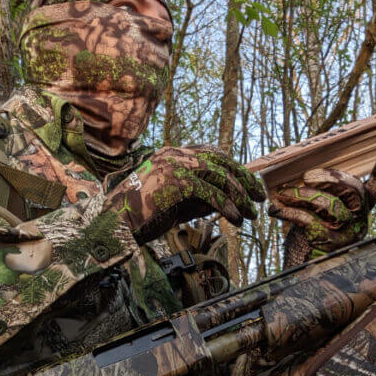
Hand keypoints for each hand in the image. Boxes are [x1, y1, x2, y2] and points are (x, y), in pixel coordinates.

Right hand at [106, 145, 265, 244]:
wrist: (116, 223)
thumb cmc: (142, 215)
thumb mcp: (176, 201)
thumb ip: (199, 197)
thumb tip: (226, 201)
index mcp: (172, 154)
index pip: (211, 152)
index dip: (233, 166)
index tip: (248, 182)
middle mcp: (175, 155)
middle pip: (221, 161)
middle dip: (244, 179)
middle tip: (259, 196)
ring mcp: (176, 166)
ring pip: (220, 177)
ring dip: (239, 197)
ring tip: (250, 214)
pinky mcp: (178, 183)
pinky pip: (212, 194)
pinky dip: (227, 207)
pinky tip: (235, 219)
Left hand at [268, 145, 375, 262]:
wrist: (301, 276)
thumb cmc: (307, 241)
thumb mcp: (317, 215)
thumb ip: (319, 197)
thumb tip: (305, 175)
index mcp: (359, 212)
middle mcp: (358, 222)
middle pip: (353, 190)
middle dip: (328, 177)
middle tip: (306, 177)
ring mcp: (347, 235)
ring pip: (331, 205)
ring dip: (302, 195)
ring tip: (283, 195)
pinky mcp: (330, 246)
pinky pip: (310, 221)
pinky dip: (290, 212)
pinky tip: (276, 211)